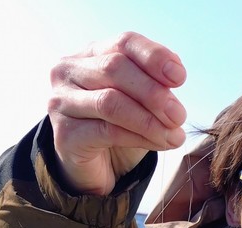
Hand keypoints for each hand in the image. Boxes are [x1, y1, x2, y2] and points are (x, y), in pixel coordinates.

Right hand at [48, 32, 186, 195]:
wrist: (97, 170)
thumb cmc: (120, 130)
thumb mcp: (140, 102)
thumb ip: (154, 85)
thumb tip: (176, 72)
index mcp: (90, 54)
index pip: (123, 42)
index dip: (154, 57)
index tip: (180, 78)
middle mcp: (69, 72)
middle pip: (115, 69)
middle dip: (154, 93)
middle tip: (179, 115)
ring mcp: (62, 102)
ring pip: (111, 102)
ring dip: (149, 120)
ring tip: (174, 135)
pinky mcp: (65, 134)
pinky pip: (107, 131)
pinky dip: (139, 138)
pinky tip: (159, 144)